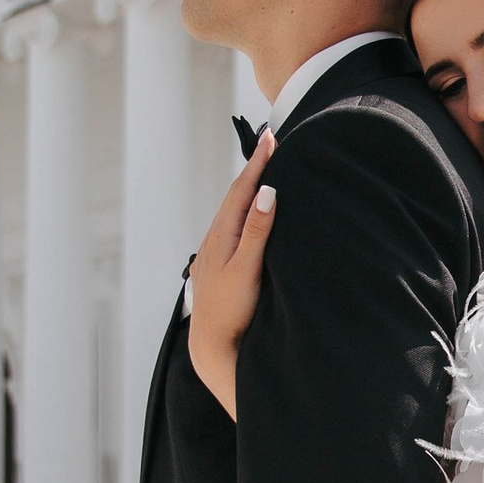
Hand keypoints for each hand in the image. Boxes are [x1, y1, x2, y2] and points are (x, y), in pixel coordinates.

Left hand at [187, 131, 276, 417]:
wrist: (211, 345)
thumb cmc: (232, 310)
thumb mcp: (247, 269)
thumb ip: (257, 230)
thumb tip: (268, 192)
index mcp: (222, 234)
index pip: (243, 189)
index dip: (258, 163)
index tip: (272, 137)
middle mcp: (214, 239)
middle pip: (236, 196)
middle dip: (254, 170)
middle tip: (269, 145)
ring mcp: (213, 254)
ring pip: (233, 213)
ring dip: (248, 191)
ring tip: (263, 173)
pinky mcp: (216, 268)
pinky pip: (232, 229)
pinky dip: (244, 214)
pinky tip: (249, 218)